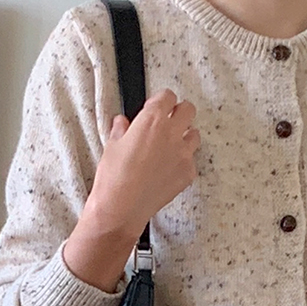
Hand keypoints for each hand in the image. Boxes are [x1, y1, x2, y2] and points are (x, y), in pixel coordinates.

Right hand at [88, 88, 200, 237]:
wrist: (122, 209)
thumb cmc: (114, 178)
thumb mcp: (112, 145)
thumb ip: (122, 129)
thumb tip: (123, 124)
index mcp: (152, 120)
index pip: (167, 96)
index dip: (160, 101)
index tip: (154, 107)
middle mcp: (172, 134)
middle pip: (188, 109)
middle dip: (179, 112)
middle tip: (168, 121)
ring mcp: (183, 155)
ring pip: (194, 135)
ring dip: (185, 135)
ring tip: (171, 145)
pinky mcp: (187, 174)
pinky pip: (191, 160)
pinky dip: (183, 161)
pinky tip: (169, 168)